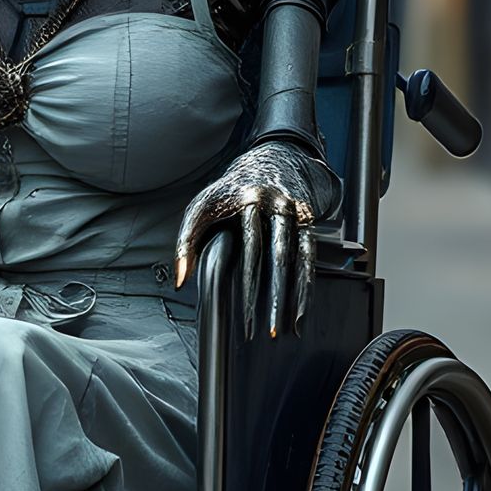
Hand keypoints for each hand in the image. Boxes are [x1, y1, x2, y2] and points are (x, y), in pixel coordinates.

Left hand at [174, 139, 341, 338]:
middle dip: (269, 298)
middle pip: (273, 259)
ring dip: (292, 297)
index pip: (245, 250)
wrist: (277, 158)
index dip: (244, 285)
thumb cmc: (230, 191)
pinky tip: (301, 313)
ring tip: (288, 329)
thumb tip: (181, 282)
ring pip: (294, 260)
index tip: (240, 315)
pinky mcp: (307, 223)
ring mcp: (292, 213)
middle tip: (263, 332)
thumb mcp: (201, 207)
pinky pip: (308, 259)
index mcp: (243, 201)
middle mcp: (272, 205)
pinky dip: (306, 287)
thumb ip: (186, 242)